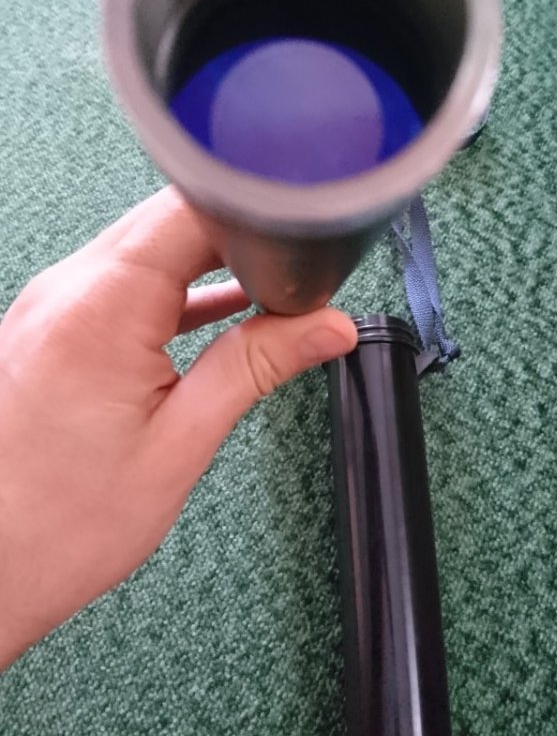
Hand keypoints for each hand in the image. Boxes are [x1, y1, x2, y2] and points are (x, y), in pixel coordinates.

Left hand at [0, 187, 356, 668]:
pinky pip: (122, 282)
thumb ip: (257, 367)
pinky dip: (171, 292)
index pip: (192, 210)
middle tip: (295, 279)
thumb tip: (326, 327)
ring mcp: (52, 304)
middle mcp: (66, 290)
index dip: (258, 214)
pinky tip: (211, 315)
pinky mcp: (50, 325)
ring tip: (261, 303)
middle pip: (170, 220)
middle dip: (240, 237)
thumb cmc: (60, 525)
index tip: (304, 244)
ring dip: (206, 264)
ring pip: (148, 247)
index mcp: (100, 308)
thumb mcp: (181, 443)